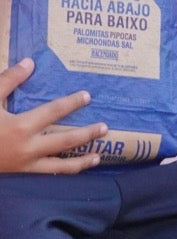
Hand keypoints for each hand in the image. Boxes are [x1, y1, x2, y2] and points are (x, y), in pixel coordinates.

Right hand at [0, 59, 107, 173]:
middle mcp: (26, 148)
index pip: (53, 112)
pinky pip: (45, 175)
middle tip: (105, 127)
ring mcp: (23, 165)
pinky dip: (60, 173)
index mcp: (20, 127)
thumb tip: (29, 62)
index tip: (87, 96)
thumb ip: (8, 81)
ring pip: (59, 166)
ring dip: (80, 162)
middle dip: (87, 134)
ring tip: (98, 157)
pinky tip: (71, 171)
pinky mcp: (18, 175)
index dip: (71, 103)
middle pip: (65, 141)